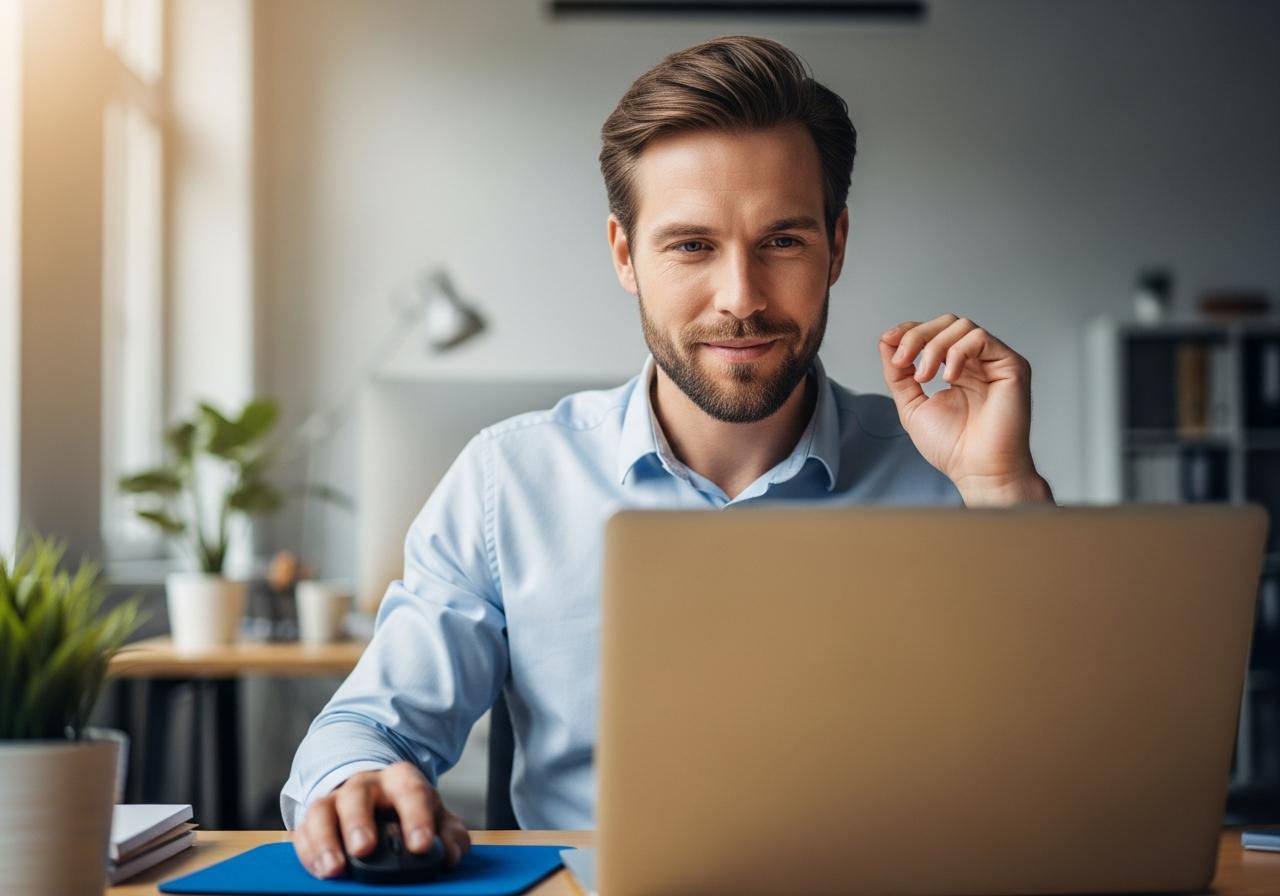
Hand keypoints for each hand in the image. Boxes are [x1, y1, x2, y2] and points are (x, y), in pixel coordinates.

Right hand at [294, 761, 471, 879]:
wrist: (377, 797)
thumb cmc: (409, 812)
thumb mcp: (435, 817)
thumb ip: (449, 836)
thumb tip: (449, 855)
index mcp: (401, 779)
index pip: (410, 791)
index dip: (416, 818)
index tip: (421, 846)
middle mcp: (365, 785)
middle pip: (357, 794)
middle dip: (359, 822)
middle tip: (365, 849)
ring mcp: (335, 800)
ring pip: (323, 810)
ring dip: (326, 840)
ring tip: (335, 869)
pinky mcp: (313, 820)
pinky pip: (303, 831)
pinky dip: (309, 852)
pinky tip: (320, 871)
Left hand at [878, 314, 1050, 504]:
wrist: (977, 470)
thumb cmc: (952, 448)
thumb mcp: (912, 405)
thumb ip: (898, 374)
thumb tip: (886, 341)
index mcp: (957, 369)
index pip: (933, 333)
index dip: (909, 331)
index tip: (888, 342)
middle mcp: (977, 362)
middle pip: (946, 323)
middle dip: (917, 336)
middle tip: (902, 362)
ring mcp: (995, 362)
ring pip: (961, 326)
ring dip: (933, 347)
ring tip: (924, 378)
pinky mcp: (1011, 365)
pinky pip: (980, 338)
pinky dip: (956, 352)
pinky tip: (948, 378)